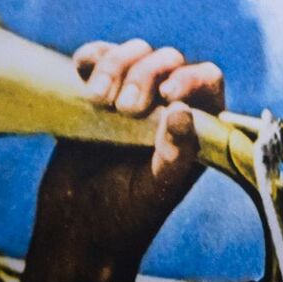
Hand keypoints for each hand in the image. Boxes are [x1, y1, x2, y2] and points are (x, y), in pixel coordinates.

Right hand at [0, 39, 224, 281]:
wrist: (76, 229)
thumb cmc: (125, 216)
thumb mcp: (156, 190)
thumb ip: (176, 154)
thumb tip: (183, 112)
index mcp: (196, 126)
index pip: (207, 80)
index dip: (191, 78)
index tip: (166, 94)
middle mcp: (167, 105)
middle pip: (167, 60)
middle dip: (146, 74)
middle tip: (126, 108)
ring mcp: (131, 95)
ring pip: (133, 52)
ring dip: (116, 65)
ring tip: (98, 99)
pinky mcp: (97, 92)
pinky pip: (98, 57)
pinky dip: (92, 57)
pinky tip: (81, 72)